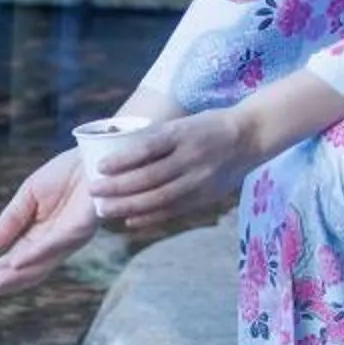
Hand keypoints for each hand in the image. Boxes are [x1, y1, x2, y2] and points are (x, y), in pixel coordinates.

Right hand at [0, 148, 100, 298]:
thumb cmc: (65, 174)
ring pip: (42, 262)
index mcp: (42, 233)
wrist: (91, 156)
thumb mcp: (29, 195)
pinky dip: (35, 254)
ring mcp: (70, 238)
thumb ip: (12, 218)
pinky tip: (17, 262)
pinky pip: (54, 245)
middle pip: (31, 268)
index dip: (1, 268)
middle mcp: (57, 242)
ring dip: (18, 274)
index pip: (19, 257)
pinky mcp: (80, 229)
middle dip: (8, 280)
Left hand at [82, 108, 259, 231]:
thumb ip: (155, 138)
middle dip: (118, 187)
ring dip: (129, 206)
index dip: (122, 160)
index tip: (100, 167)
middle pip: (149, 178)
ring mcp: (200, 180)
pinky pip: (173, 210)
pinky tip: (130, 220)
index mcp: (182, 135)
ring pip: (159, 198)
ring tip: (105, 209)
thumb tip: (117, 149)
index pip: (147, 149)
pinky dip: (150, 217)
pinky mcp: (206, 196)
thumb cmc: (207, 126)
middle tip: (93, 191)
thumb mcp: (182, 123)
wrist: (250, 137)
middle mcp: (191, 158)